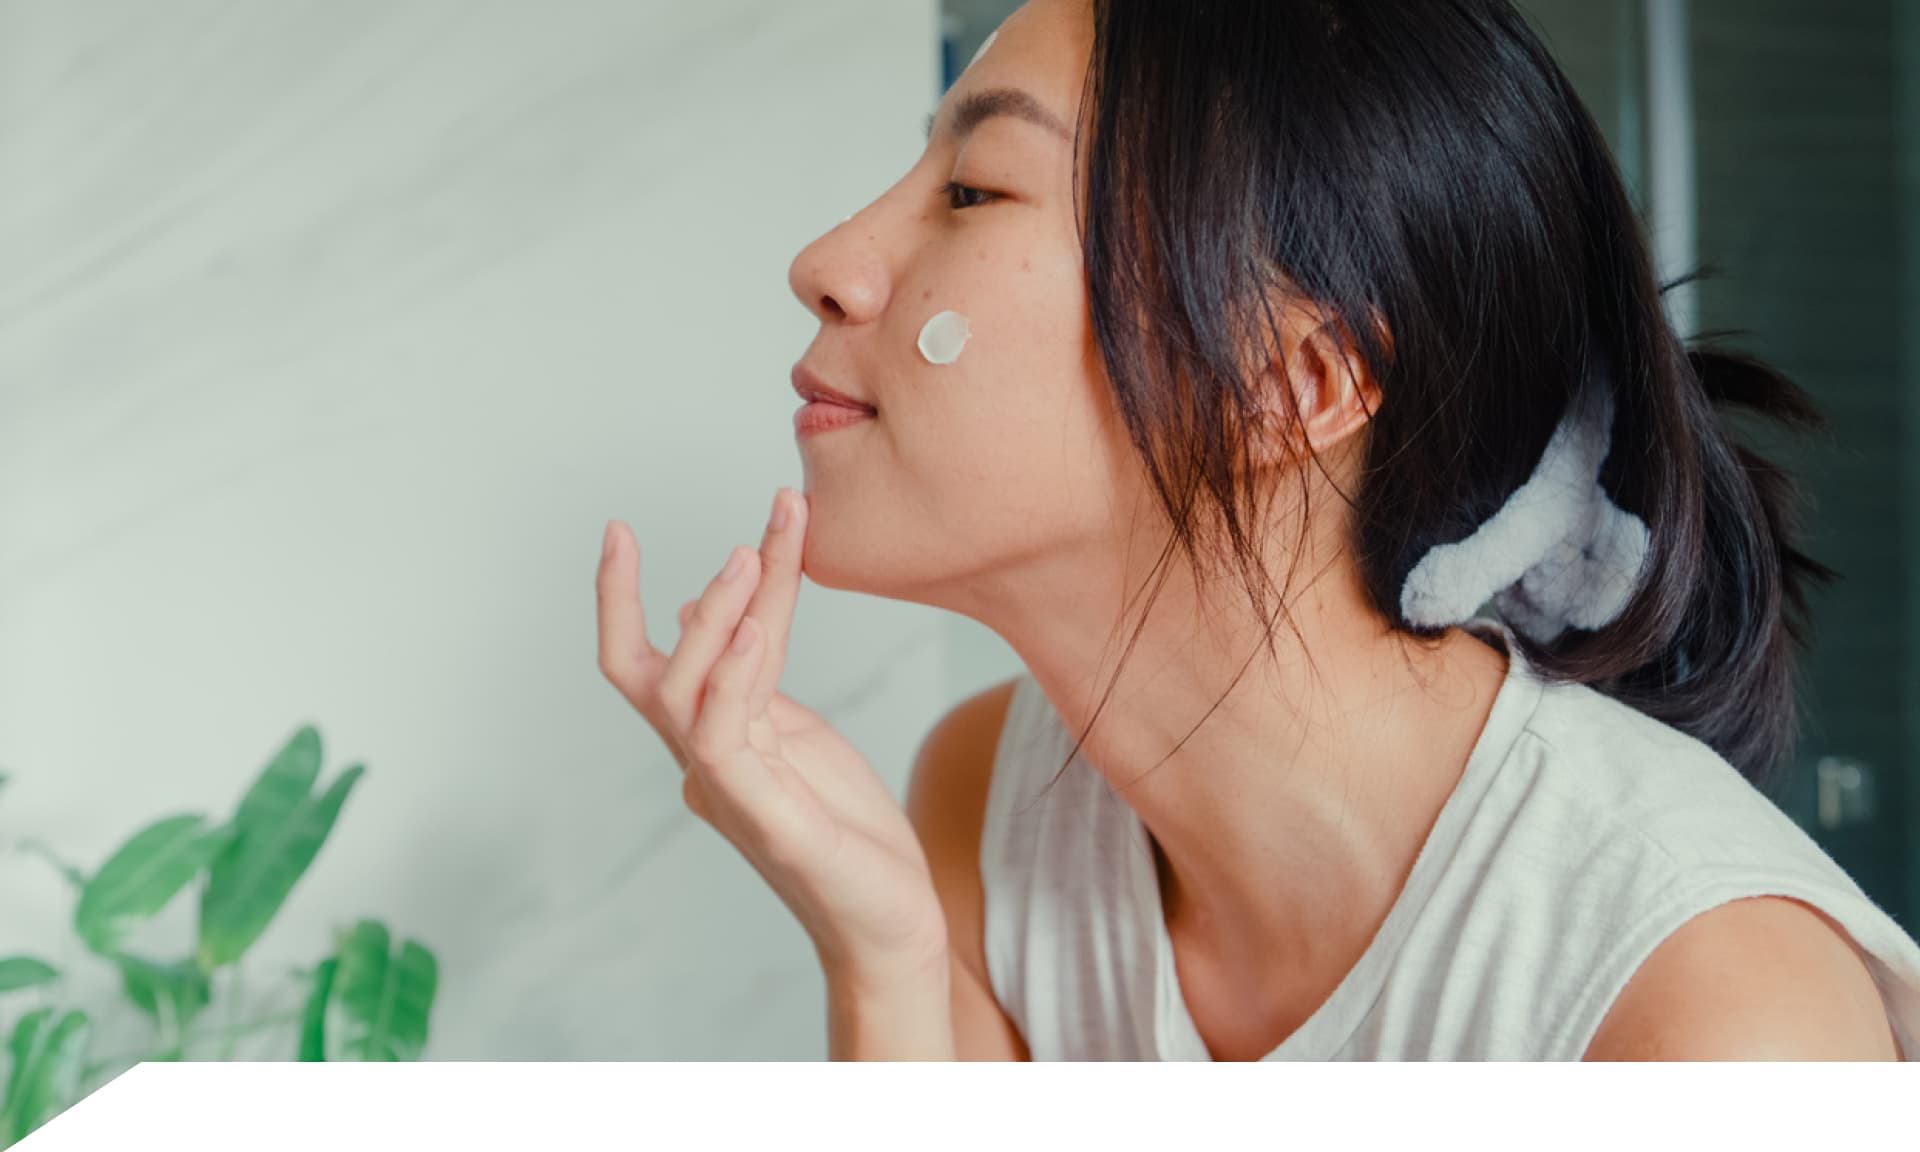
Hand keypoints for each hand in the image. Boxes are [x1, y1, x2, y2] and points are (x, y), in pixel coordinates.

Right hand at [596, 490, 947, 979]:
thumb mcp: (796, 729)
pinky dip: (734, 677)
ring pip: (684, 690)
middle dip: (635, 597)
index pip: (645, 662)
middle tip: (657, 529)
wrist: (888, 919)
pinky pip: (725, 737)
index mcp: (708, 740)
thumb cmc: (846, 829)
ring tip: (752, 553)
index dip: (624, 598)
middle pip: (641, 671)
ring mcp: (726, 790)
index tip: (617, 528)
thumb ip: (751, 675)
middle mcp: (702, 762)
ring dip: (718, 615)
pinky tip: (760, 628)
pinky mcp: (762, 815)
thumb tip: (699, 609)